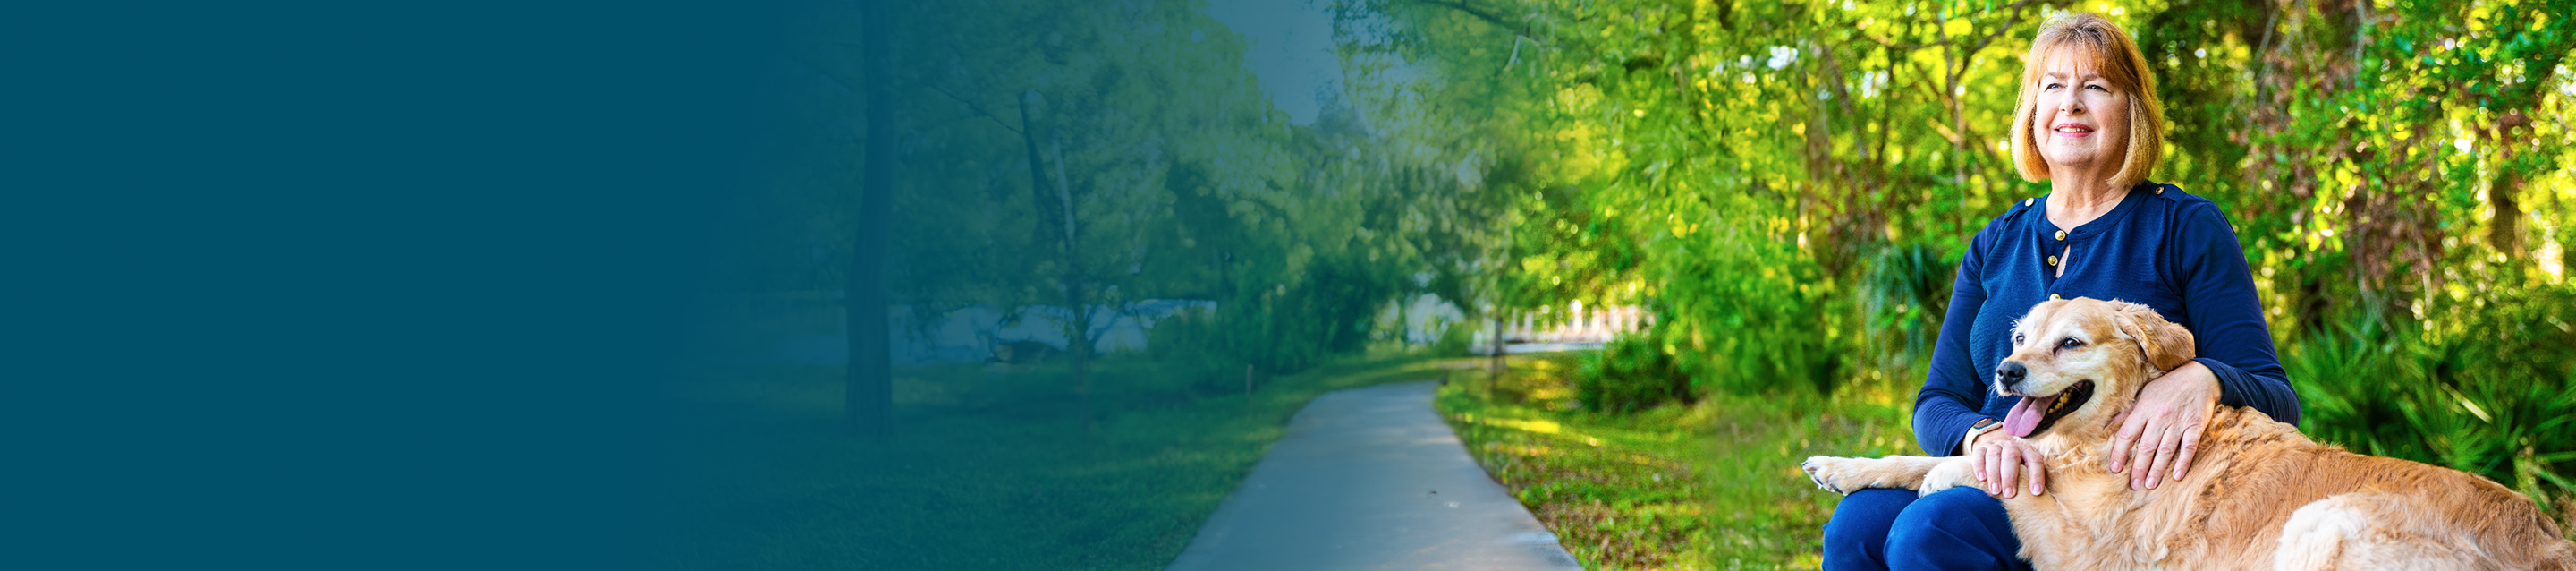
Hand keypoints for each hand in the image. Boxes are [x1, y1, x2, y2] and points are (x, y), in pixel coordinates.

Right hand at [1967, 431, 2046, 497]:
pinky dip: (1979, 466)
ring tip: (1995, 491)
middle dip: (2009, 476)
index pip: (2035, 460)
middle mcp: (2011, 445)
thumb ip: (2031, 479)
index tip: (2035, 493)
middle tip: (2009, 495)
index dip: (2036, 476)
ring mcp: (1995, 445)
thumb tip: (2038, 497)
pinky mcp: (1980, 448)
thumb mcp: (2026, 470)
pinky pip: (1978, 454)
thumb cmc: (2016, 469)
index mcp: (2027, 450)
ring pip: (1993, 455)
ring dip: (1994, 474)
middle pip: (2011, 456)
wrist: (1997, 452)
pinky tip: (1981, 479)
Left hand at [2106, 361, 2219, 489]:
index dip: (2119, 453)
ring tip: (2150, 484)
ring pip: (2165, 450)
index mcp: (2144, 409)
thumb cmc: (2168, 387)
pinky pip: (2189, 447)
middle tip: (2133, 485)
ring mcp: (2179, 422)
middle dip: (2138, 468)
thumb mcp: (2144, 394)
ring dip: (2157, 469)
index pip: (2127, 434)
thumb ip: (2128, 411)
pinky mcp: (2196, 425)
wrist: (2199, 376)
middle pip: (2146, 447)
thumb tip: (2109, 424)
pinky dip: (2183, 462)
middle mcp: (2160, 416)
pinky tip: (2177, 476)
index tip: (2115, 469)